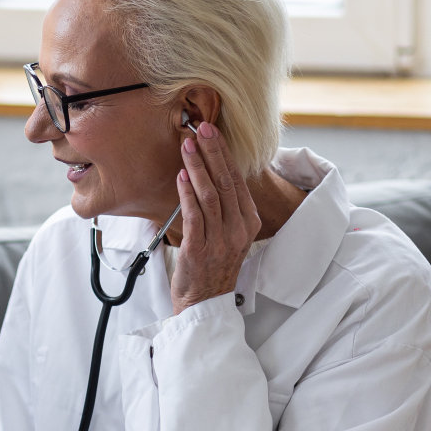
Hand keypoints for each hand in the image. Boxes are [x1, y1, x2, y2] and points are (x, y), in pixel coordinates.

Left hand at [172, 121, 259, 314]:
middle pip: (227, 182)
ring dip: (198, 167)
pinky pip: (194, 215)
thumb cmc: (212, 265)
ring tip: (187, 145)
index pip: (238, 180)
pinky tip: (182, 176)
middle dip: (214, 152)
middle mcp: (239, 229)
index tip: (213, 133)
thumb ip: (224, 207)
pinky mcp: (200, 249)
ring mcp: (221, 239)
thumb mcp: (228, 234)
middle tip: (202, 128)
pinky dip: (187, 193)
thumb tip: (212, 173)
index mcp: (249, 222)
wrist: (204, 302)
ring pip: (211, 195)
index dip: (225, 155)